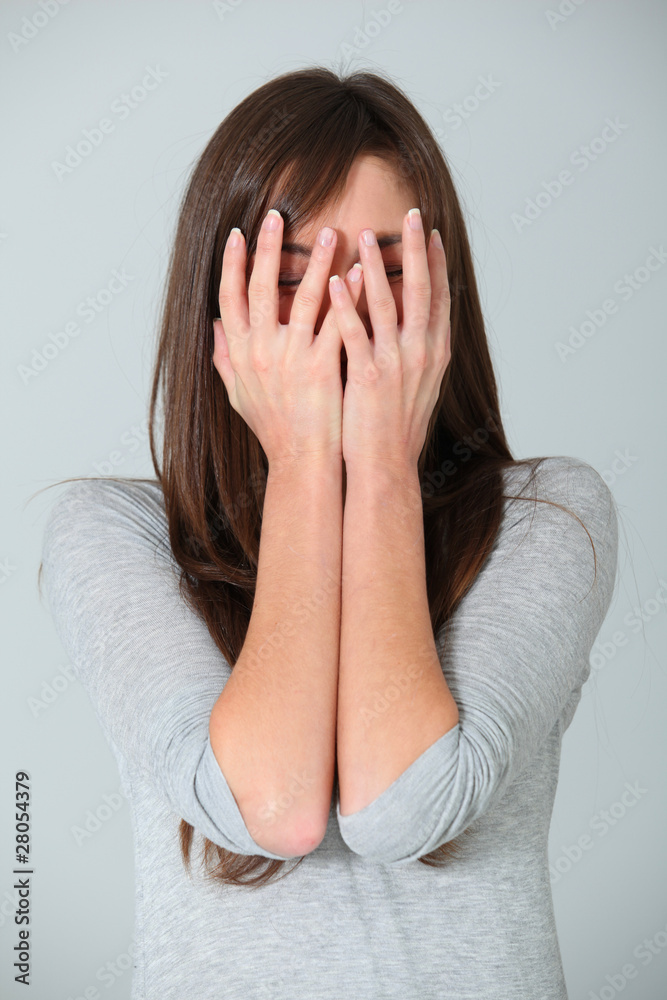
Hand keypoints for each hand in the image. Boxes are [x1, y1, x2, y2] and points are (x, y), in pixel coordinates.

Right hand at [212, 209, 361, 470]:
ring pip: (300, 297)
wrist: (301, 462)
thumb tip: (215, 328)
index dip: (230, 264)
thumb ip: (224, 358)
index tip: (237, 234)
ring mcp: (289, 358)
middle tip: (275, 214)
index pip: (228, 298)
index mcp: (240, 353)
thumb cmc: (274, 431)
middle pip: (258, 287)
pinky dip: (347, 295)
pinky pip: (335, 322)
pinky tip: (359, 272)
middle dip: (266, 247)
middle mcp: (259, 351)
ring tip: (329, 231)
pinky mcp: (320, 367)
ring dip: (315, 261)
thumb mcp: (238, 395)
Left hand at [329, 208, 450, 471]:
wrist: (387, 467)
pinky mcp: (370, 376)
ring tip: (365, 235)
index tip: (431, 232)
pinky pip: (355, 333)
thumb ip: (417, 353)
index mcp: (435, 353)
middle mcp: (422, 353)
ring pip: (388, 304)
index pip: (440, 298)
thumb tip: (416, 328)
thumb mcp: (418, 387)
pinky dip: (346, 305)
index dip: (437, 263)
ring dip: (376, 266)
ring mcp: (397, 363)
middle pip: (423, 290)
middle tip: (414, 214)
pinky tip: (334, 281)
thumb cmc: (396, 430)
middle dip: (418, 250)